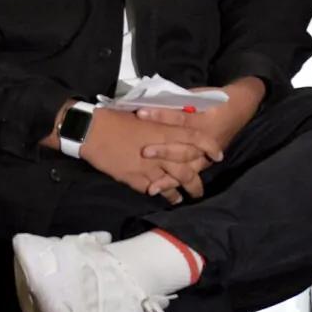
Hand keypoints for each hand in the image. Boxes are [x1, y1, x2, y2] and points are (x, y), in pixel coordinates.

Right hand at [80, 108, 222, 204]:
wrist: (92, 130)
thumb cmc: (117, 117)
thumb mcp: (145, 114)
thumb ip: (162, 123)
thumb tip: (174, 126)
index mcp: (165, 130)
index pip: (196, 139)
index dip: (210, 147)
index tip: (218, 155)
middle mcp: (162, 150)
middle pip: (189, 167)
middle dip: (198, 179)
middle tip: (202, 187)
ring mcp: (150, 166)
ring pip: (175, 181)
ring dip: (184, 190)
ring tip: (189, 196)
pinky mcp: (137, 178)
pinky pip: (157, 189)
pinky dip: (165, 194)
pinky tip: (169, 198)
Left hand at [135, 78, 265, 197]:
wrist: (241, 107)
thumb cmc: (217, 98)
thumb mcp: (200, 95)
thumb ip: (179, 101)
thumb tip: (153, 102)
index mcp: (205, 120)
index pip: (180, 118)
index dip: (161, 116)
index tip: (141, 113)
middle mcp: (207, 140)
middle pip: (184, 149)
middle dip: (164, 151)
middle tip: (145, 152)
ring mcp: (207, 154)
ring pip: (188, 168)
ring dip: (170, 178)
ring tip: (153, 188)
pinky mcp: (206, 161)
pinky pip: (191, 175)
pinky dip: (176, 184)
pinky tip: (161, 191)